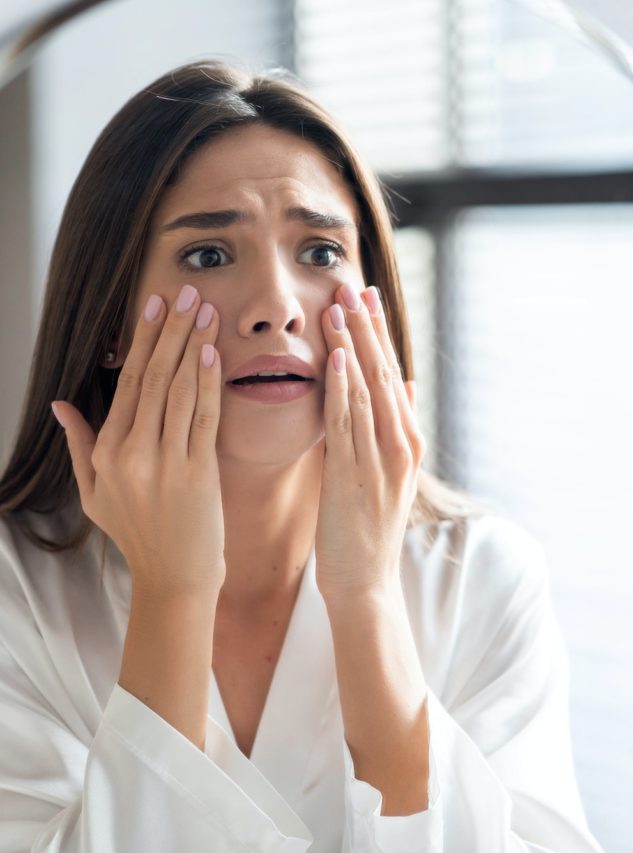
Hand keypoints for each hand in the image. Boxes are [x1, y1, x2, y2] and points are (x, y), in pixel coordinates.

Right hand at [51, 285, 225, 596]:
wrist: (175, 578)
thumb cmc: (137, 535)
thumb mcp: (94, 494)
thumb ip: (79, 445)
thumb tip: (59, 405)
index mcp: (106, 454)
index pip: (126, 384)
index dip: (142, 341)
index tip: (154, 307)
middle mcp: (132, 453)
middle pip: (153, 378)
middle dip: (170, 330)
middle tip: (185, 293)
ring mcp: (166, 462)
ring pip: (179, 391)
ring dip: (193, 345)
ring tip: (204, 310)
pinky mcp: (199, 472)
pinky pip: (204, 417)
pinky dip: (209, 383)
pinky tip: (213, 352)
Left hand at [315, 284, 425, 600]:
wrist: (366, 584)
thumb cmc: (368, 529)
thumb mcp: (390, 474)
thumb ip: (396, 427)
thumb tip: (406, 384)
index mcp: (406, 442)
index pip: (392, 375)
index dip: (378, 334)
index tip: (365, 297)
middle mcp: (399, 445)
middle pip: (383, 374)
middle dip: (366, 329)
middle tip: (353, 285)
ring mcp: (380, 461)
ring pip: (367, 392)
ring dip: (352, 347)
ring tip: (339, 307)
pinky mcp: (355, 478)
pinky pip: (348, 425)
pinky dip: (342, 389)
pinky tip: (335, 359)